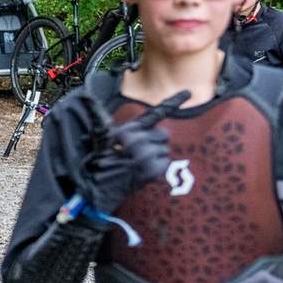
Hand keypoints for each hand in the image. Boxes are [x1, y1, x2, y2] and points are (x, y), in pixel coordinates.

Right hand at [82, 91, 189, 209]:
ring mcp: (146, 156)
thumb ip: (109, 122)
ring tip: (137, 164)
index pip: (154, 113)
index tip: (188, 92)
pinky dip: (157, 168)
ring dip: (155, 156)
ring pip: (165, 149)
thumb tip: (94, 100)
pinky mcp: (152, 171)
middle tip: (138, 153)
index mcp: (125, 131)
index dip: (174, 101)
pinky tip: (142, 171)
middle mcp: (137, 141)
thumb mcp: (100, 139)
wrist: (95, 191)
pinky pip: (165, 162)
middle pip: (163, 134)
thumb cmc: (97, 164)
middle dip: (155, 142)